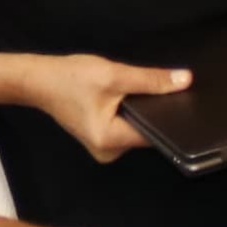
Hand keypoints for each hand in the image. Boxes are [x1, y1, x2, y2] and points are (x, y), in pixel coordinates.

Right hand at [25, 53, 193, 161]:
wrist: (39, 80)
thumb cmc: (71, 78)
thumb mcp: (114, 75)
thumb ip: (151, 80)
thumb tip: (185, 80)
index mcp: (111, 142)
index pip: (154, 134)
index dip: (171, 117)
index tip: (187, 101)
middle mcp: (110, 152)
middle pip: (146, 133)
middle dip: (157, 112)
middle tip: (169, 91)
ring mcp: (105, 148)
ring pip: (137, 129)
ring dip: (144, 112)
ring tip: (150, 92)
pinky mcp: (103, 139)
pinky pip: (127, 127)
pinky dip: (132, 113)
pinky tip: (133, 98)